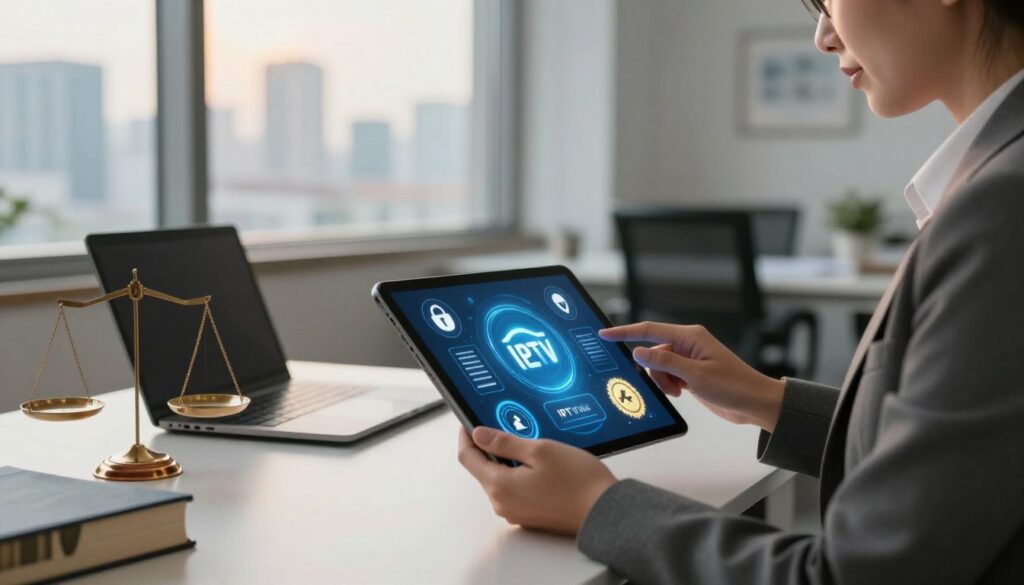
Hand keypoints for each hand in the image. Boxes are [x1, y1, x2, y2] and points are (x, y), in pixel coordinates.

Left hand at [457, 427, 616, 535]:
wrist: (605, 511)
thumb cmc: (578, 482)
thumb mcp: (539, 450)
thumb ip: (504, 442)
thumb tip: (479, 435)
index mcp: (500, 486)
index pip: (468, 458)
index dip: (466, 437)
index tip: (469, 423)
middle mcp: (503, 504)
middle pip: (482, 470)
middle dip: (488, 448)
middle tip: (504, 427)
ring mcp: (516, 513)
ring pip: (499, 480)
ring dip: (505, 462)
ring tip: (528, 446)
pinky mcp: (529, 516)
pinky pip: (514, 491)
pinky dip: (518, 475)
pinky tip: (538, 465)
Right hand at [599, 322, 784, 431]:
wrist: (754, 403)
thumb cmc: (734, 386)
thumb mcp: (695, 375)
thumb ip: (665, 361)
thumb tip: (638, 350)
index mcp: (690, 336)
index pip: (649, 330)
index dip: (624, 332)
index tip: (605, 334)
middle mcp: (688, 344)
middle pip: (653, 352)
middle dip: (654, 371)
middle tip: (671, 387)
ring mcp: (689, 358)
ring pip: (659, 366)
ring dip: (663, 381)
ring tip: (680, 391)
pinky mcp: (691, 372)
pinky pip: (668, 375)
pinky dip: (669, 385)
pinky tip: (683, 393)